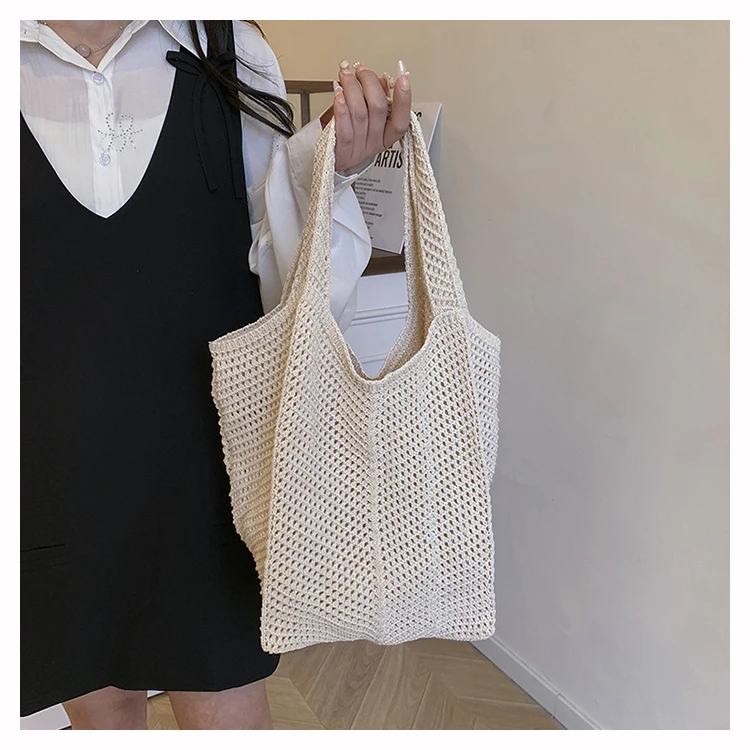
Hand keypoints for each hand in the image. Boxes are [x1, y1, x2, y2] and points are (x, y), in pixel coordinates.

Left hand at [319, 60, 411, 175]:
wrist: (334, 159)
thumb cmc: (350, 137)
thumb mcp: (368, 120)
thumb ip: (377, 100)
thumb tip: (383, 81)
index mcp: (386, 136)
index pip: (401, 120)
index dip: (404, 99)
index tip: (403, 77)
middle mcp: (375, 143)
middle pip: (378, 108)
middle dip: (369, 82)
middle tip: (360, 69)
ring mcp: (359, 148)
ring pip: (360, 113)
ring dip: (352, 87)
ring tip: (345, 75)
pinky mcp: (342, 151)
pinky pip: (344, 129)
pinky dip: (341, 108)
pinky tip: (338, 93)